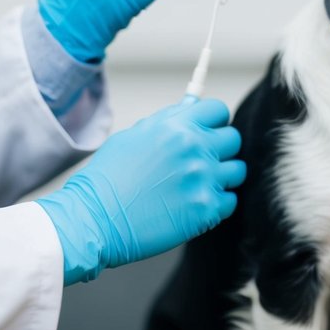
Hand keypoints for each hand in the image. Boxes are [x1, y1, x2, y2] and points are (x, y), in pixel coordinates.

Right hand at [35, 96, 245, 284]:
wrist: (93, 219)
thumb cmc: (106, 179)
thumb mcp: (133, 136)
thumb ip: (167, 122)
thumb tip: (190, 110)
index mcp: (176, 127)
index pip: (218, 110)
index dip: (214, 120)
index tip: (209, 130)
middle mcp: (194, 149)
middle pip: (233, 139)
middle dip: (220, 148)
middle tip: (202, 160)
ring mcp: (203, 180)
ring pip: (236, 170)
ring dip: (221, 176)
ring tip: (198, 184)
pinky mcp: (205, 210)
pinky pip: (230, 200)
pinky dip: (217, 203)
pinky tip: (195, 204)